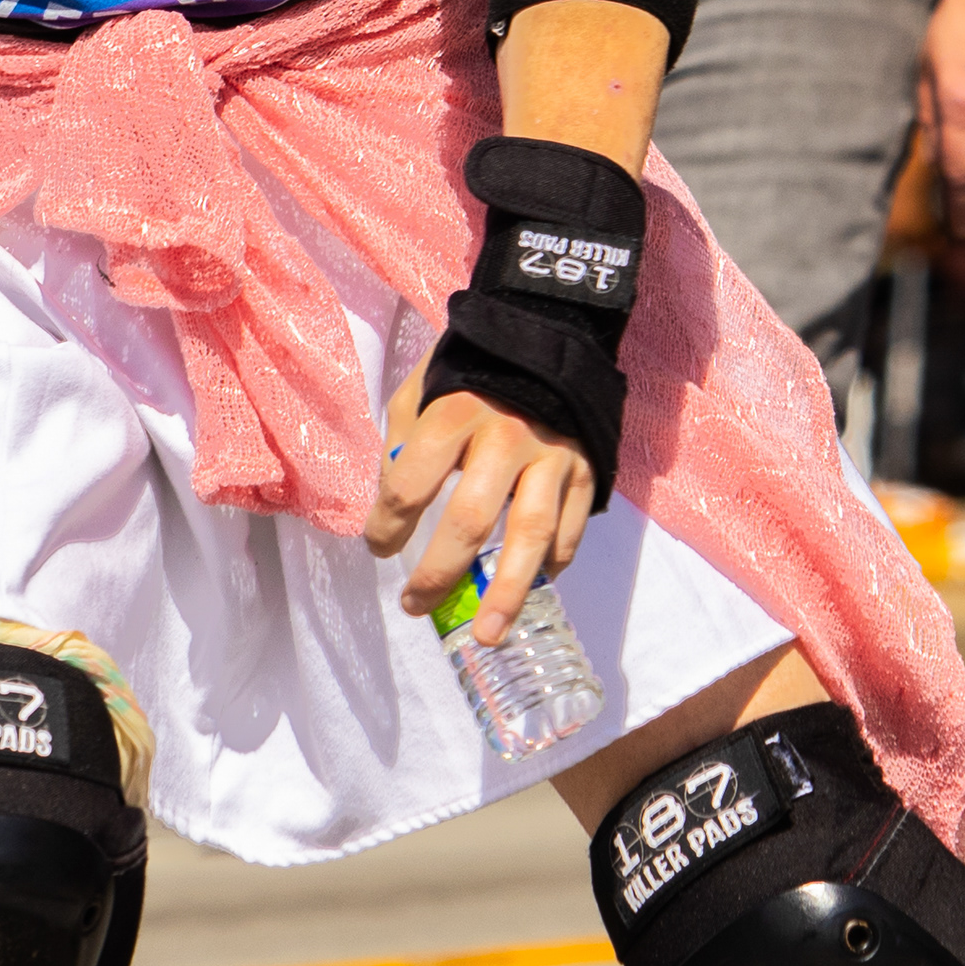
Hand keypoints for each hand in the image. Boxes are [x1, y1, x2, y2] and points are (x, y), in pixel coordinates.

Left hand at [366, 369, 592, 650]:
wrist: (550, 330)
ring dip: (507, 593)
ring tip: (486, 636)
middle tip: (414, 605)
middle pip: (470, 520)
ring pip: (531, 535)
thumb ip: (404, 439)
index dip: (387, 524)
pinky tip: (532, 587)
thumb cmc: (473, 368)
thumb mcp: (424, 385)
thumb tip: (394, 502)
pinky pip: (571, 528)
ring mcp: (552, 453)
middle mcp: (506, 434)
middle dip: (438, 574)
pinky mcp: (585, 466)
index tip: (379, 547)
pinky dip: (553, 565)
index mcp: (456, 410)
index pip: (412, 482)